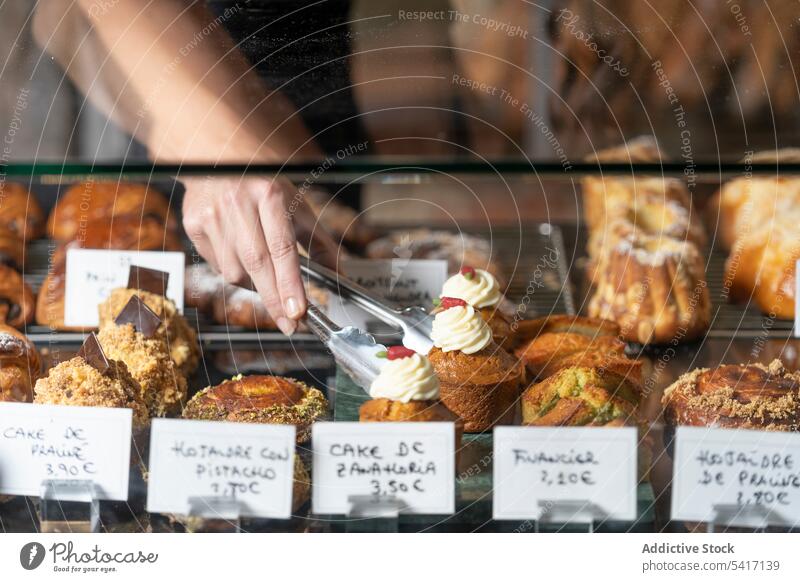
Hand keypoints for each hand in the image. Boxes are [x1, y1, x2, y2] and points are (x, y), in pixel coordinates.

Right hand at [182, 176, 338, 334]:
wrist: (216, 158)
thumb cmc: (263, 185)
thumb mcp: (297, 203)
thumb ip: (319, 241)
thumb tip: (338, 274)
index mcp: (270, 194)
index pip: (282, 248)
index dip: (290, 284)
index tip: (298, 311)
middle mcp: (238, 204)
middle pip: (257, 264)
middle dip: (275, 300)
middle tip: (290, 323)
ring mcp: (212, 216)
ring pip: (235, 271)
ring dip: (255, 284)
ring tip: (267, 275)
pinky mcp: (194, 225)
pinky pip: (217, 265)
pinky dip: (235, 271)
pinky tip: (241, 256)